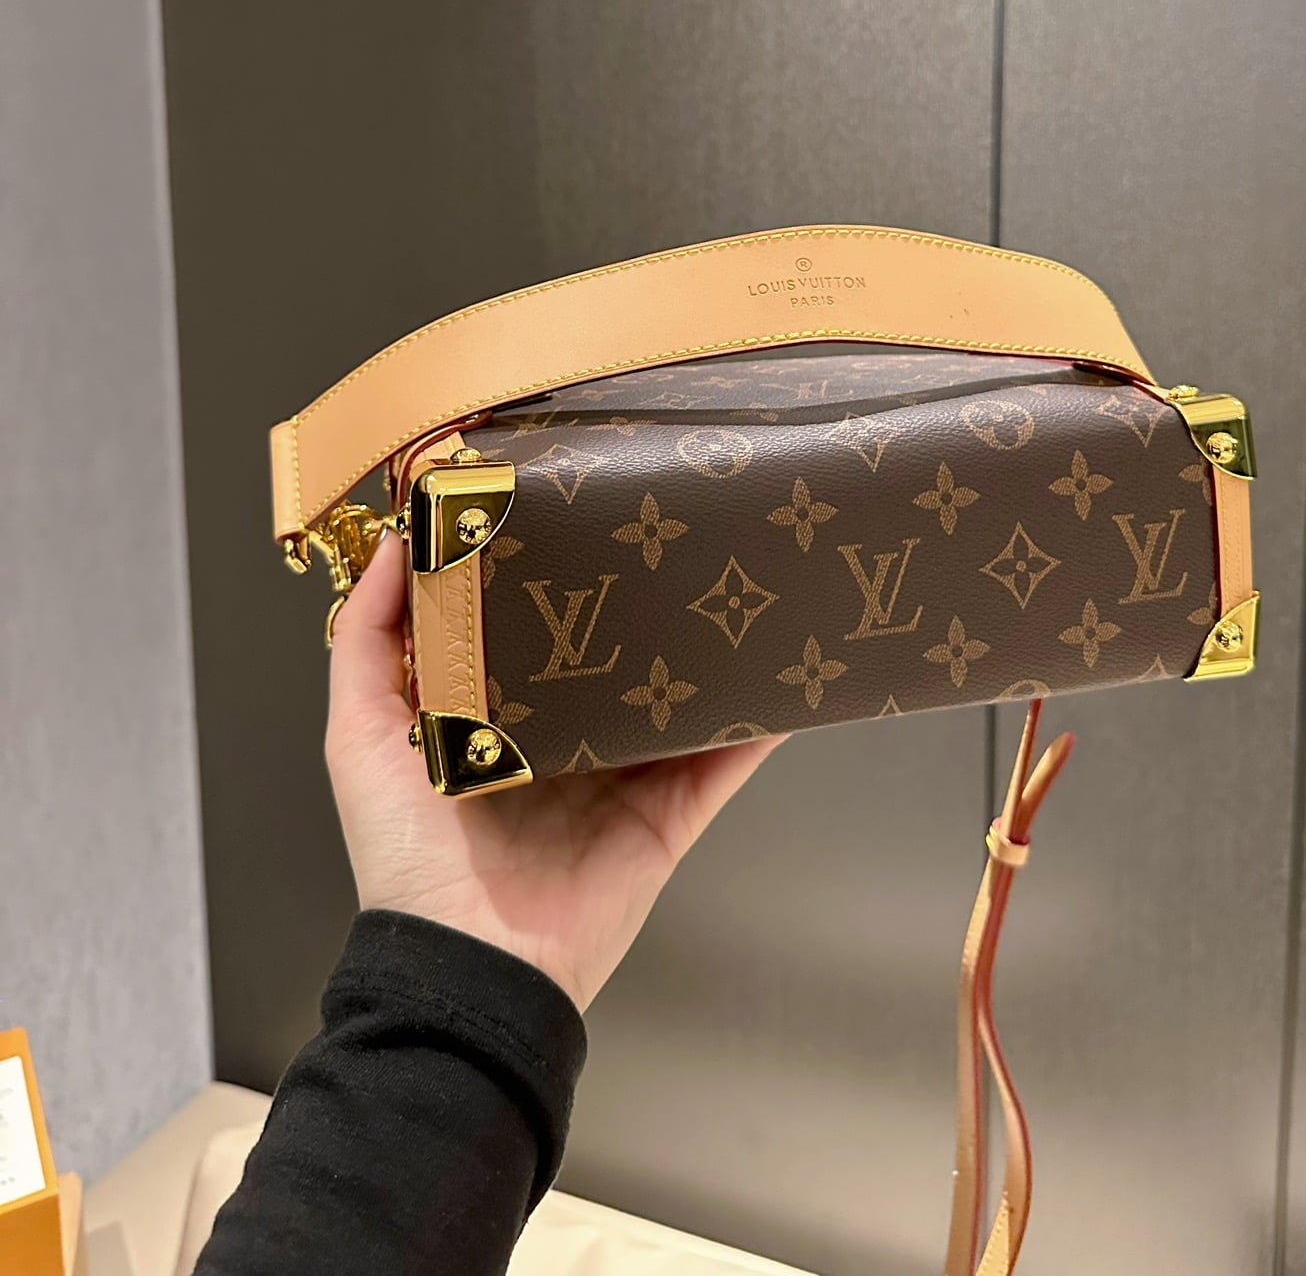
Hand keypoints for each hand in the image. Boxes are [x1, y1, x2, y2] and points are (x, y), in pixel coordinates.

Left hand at [326, 531, 782, 1009]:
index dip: (544, 578)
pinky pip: (720, 764)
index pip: (527, 634)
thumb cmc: (407, 852)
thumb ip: (367, 640)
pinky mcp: (668, 818)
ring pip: (673, 702)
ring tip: (731, 584)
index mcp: (493, 720)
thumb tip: (393, 540)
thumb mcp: (361, 735)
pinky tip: (780, 677)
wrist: (470, 964)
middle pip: (611, 661)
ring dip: (704, 654)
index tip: (567, 505)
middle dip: (634, 604)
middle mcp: (561, 744)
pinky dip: (755, 726)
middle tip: (663, 531)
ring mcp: (621, 781)